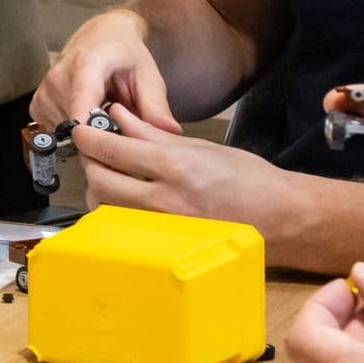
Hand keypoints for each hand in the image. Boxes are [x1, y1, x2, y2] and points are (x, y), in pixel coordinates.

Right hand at [34, 8, 176, 131]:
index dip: (94, 133)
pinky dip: (74, 130)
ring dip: (87, 134)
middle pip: (76, 126)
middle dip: (100, 137)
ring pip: (66, 132)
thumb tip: (170, 132)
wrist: (102, 36)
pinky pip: (55, 130)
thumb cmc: (124, 55)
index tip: (109, 150)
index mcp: (87, 64)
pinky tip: (88, 117)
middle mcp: (59, 76)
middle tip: (121, 131)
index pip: (81, 105)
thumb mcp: (148, 76)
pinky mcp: (37, 103)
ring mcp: (45, 90)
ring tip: (104, 119)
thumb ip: (156, 106)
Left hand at [71, 103, 301, 231]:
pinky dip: (116, 211)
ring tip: (113, 173)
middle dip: (90, 161)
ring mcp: (163, 227)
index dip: (88, 136)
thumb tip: (119, 116)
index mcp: (175, 167)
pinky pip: (124, 226)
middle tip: (96, 149)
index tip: (81, 128)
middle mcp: (164, 199)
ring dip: (100, 187)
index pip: (111, 150)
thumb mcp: (201, 147)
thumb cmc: (250, 180)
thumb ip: (152, 134)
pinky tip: (127, 199)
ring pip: (106, 207)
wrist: (282, 218)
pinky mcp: (165, 245)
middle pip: (99, 180)